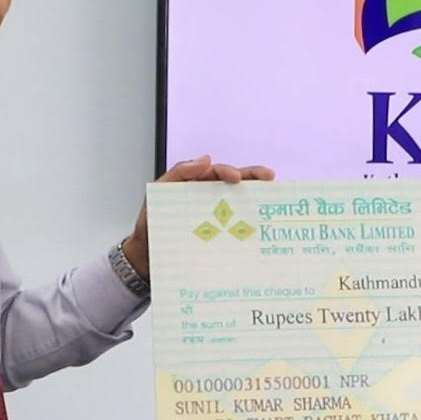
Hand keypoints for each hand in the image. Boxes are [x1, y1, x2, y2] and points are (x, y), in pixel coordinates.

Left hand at [122, 155, 274, 276]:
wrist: (148, 259)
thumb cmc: (151, 226)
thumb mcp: (157, 195)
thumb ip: (178, 174)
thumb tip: (204, 160)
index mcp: (197, 186)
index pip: (217, 172)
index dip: (229, 172)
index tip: (236, 178)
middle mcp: (210, 199)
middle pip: (236, 184)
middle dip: (254, 177)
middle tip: (269, 177)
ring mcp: (217, 219)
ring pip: (241, 204)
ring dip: (258, 199)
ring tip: (272, 197)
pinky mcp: (221, 237)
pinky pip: (238, 229)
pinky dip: (251, 227)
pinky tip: (262, 227)